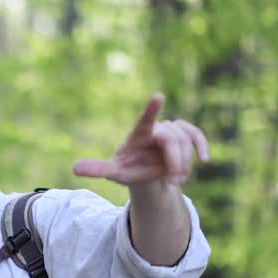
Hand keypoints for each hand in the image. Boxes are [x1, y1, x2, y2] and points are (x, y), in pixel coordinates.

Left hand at [72, 93, 209, 186]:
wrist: (145, 170)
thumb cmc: (127, 168)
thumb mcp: (113, 171)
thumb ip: (97, 168)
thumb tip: (73, 169)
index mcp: (139, 134)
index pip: (145, 120)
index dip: (151, 109)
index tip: (158, 96)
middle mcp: (157, 129)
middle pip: (172, 138)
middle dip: (175, 160)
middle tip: (173, 180)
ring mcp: (171, 130)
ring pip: (186, 138)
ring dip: (184, 162)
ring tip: (175, 181)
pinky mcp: (185, 135)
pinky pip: (196, 135)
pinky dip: (202, 146)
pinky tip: (204, 160)